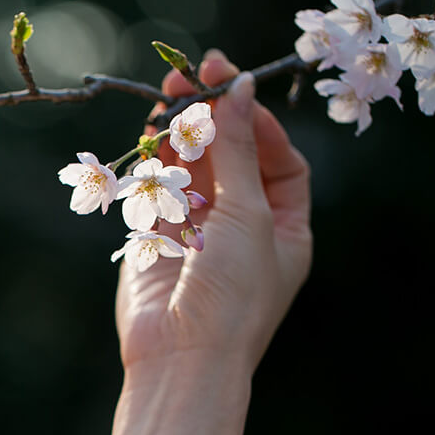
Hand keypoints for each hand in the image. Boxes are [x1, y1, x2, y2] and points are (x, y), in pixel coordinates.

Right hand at [90, 51, 312, 434]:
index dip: (258, 124)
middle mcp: (243, 230)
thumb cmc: (234, 294)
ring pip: (191, 171)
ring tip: (167, 96)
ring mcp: (197, 236)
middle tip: (193, 77)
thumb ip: (237, 149)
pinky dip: (153, 163)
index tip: (234, 91)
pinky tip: (149, 134)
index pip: (278, 162)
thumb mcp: (249, 213)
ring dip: (181, 134)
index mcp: (284, 229)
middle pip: (231, 160)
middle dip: (214, 120)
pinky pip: (157, 193)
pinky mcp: (156, 243)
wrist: (183, 358)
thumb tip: (240, 88)